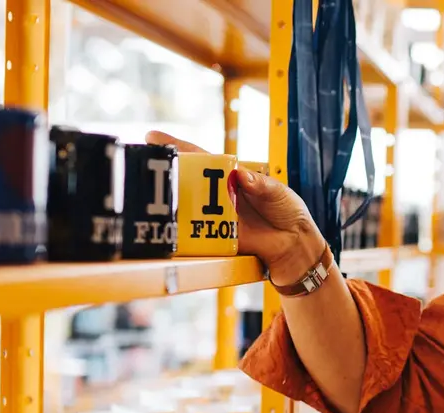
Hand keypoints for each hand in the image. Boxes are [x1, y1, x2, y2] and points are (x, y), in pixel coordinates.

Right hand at [145, 131, 324, 284]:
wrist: (295, 244)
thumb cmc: (287, 211)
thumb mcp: (279, 192)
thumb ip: (261, 185)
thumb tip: (241, 176)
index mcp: (231, 176)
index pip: (202, 158)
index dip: (179, 148)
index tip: (153, 137)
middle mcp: (218, 195)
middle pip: (187, 181)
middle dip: (167, 172)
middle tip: (148, 165)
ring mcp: (216, 217)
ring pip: (187, 207)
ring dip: (172, 201)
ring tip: (156, 194)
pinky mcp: (218, 240)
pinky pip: (199, 235)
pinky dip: (186, 232)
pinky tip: (172, 227)